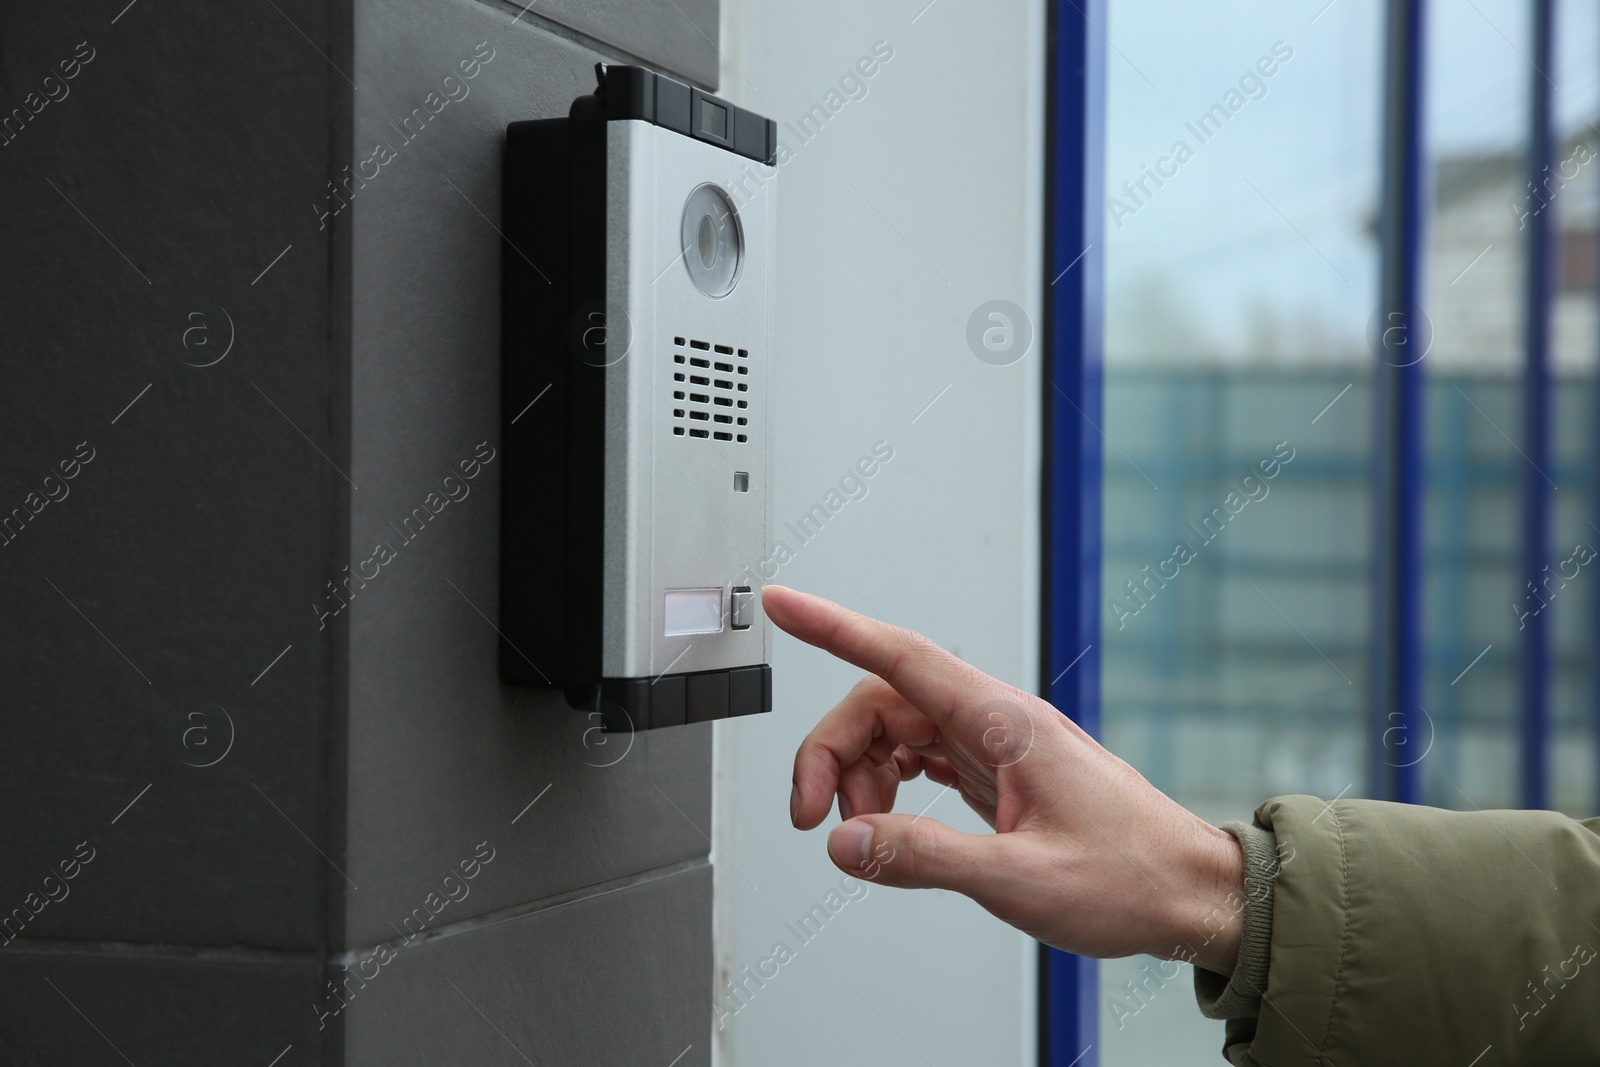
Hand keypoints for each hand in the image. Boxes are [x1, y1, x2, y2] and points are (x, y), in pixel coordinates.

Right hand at [764, 585, 1245, 973]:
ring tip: (864, 836)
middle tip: (813, 818)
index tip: (785, 604)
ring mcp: (997, 745)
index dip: (833, 626)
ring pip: (897, 730)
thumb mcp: (1019, 879)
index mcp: (1003, 724)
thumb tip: (847, 844)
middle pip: (882, 701)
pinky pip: (921, 758)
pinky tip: (891, 825)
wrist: (1189, 893)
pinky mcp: (998, 772)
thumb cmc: (1131, 877)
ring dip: (860, 776)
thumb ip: (925, 858)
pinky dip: (890, 787)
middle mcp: (996, 722)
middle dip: (833, 751)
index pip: (900, 657)